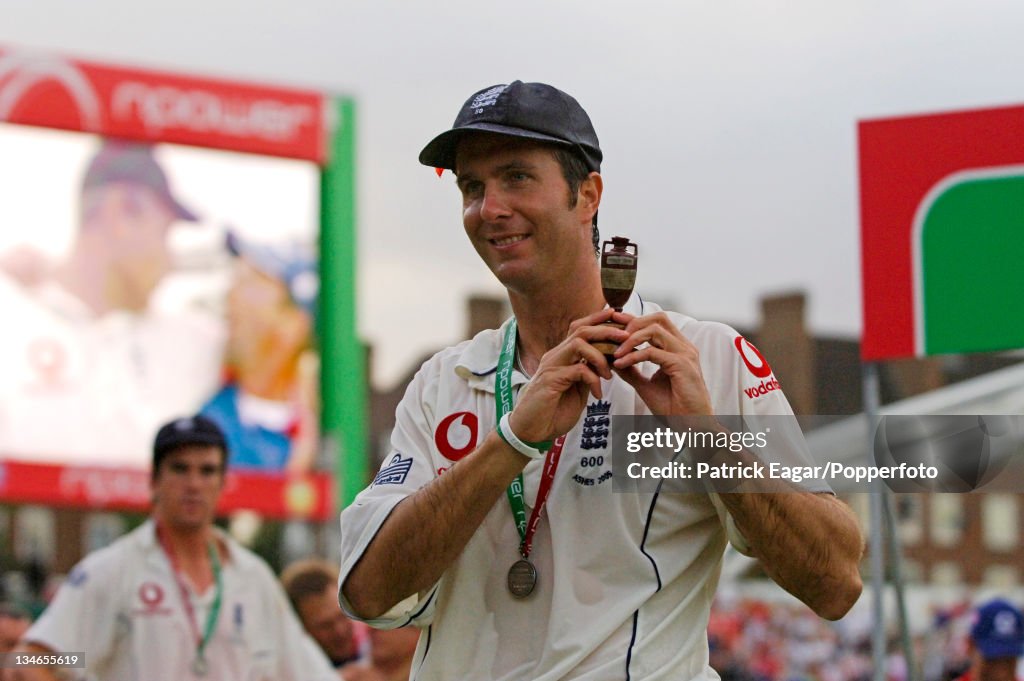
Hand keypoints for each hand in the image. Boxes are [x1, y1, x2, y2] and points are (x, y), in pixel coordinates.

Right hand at [508, 309, 626, 442]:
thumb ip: (587, 374)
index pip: (579, 328)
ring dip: (600, 355)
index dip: (600, 321)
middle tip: (626, 338)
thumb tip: (606, 364)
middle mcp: (555, 356)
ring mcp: (551, 366)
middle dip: (606, 330)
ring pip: (578, 343)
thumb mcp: (576, 390)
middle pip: (580, 329)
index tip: (621, 323)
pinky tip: (598, 394)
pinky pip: (578, 369)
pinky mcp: (550, 380)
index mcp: (561, 356)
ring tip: (609, 373)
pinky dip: (593, 379)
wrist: (531, 431)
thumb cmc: (552, 412)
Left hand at [610, 312, 713, 418]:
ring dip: (631, 339)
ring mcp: (685, 354)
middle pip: (658, 318)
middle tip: (613, 335)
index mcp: (679, 348)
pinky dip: (633, 355)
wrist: (692, 426)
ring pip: (654, 330)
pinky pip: (652, 352)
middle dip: (633, 322)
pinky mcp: (682, 365)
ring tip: (615, 352)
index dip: (635, 319)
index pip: (657, 322)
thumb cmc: (674, 408)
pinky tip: (621, 364)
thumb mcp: (647, 386)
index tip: (614, 321)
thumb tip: (613, 359)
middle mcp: (684, 347)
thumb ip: (632, 371)